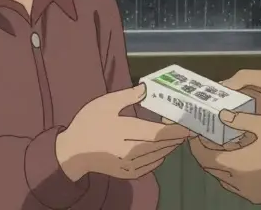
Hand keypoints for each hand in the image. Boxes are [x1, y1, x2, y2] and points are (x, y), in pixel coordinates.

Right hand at [56, 85, 192, 180]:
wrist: (71, 152)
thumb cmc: (88, 124)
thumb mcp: (105, 104)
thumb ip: (128, 96)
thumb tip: (147, 87)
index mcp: (126, 130)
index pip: (158, 132)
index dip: (176, 131)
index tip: (189, 126)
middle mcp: (130, 150)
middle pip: (160, 145)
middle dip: (175, 138)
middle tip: (187, 131)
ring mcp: (129, 164)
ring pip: (156, 156)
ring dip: (168, 148)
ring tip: (177, 140)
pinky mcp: (126, 173)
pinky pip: (148, 167)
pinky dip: (157, 159)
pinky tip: (161, 153)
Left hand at [190, 110, 260, 203]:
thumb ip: (239, 120)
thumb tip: (222, 115)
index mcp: (233, 163)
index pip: (202, 155)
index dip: (196, 143)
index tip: (196, 131)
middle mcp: (235, 181)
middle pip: (211, 168)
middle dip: (206, 152)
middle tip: (210, 136)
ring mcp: (247, 192)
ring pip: (223, 178)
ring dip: (220, 163)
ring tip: (227, 147)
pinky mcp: (259, 197)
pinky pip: (237, 185)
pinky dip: (233, 173)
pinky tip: (244, 160)